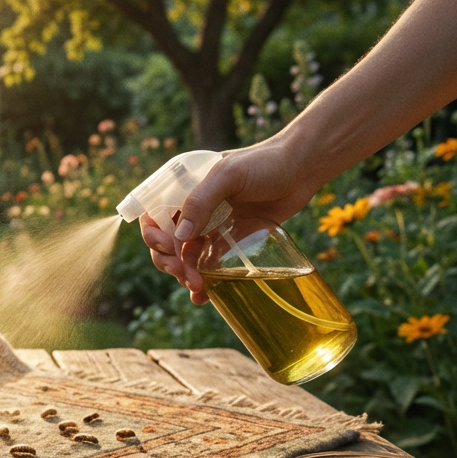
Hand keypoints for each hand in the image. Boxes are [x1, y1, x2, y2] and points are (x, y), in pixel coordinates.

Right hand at [142, 136, 321, 304]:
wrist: (302, 169)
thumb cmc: (264, 162)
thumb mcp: (228, 175)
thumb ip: (201, 201)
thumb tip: (179, 236)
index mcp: (183, 188)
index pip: (154, 216)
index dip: (154, 236)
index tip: (170, 249)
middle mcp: (193, 209)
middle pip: (166, 242)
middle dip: (169, 261)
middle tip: (185, 274)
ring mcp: (211, 226)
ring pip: (186, 257)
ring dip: (185, 274)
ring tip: (197, 288)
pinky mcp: (230, 240)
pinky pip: (209, 263)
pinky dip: (204, 280)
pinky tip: (204, 296)